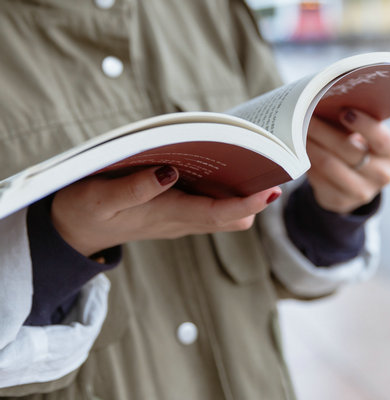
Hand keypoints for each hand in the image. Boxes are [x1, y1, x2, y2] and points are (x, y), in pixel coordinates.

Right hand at [51, 166, 280, 255]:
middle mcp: (182, 220)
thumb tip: (170, 172)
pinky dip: (223, 188)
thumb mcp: (101, 198)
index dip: (248, 204)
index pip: (219, 214)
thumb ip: (134, 189)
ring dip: (242, 192)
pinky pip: (210, 204)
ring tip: (254, 159)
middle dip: (254, 197)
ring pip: (224, 211)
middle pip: (232, 216)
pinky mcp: (176, 210)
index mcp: (168, 216)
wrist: (74, 230)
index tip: (272, 189)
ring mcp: (181, 217)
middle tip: (271, 166)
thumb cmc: (85, 211)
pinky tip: (223, 164)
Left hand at [306, 109, 389, 213]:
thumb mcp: (364, 137)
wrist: (354, 185)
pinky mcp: (340, 201)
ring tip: (294, 131)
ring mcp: (361, 191)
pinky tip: (296, 150)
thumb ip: (352, 122)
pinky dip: (304, 161)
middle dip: (323, 130)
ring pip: (329, 164)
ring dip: (309, 145)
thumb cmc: (357, 149)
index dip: (363, 124)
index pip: (381, 138)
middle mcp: (381, 174)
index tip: (343, 111)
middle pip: (348, 149)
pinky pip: (317, 178)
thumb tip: (323, 100)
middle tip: (302, 114)